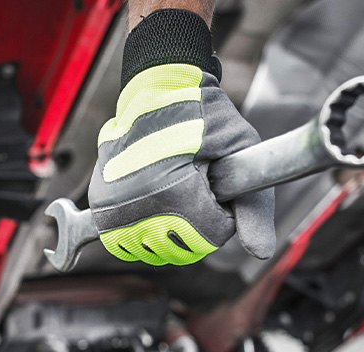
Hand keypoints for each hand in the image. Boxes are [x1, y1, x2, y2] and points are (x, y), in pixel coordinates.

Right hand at [88, 9, 274, 265]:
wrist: (158, 86)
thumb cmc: (203, 112)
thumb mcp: (241, 149)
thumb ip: (255, 207)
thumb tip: (262, 253)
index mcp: (173, 193)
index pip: (211, 236)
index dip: (223, 211)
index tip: (218, 182)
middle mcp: (135, 204)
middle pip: (182, 248)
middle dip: (198, 221)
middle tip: (196, 181)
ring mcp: (112, 206)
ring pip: (154, 249)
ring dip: (171, 228)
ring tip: (176, 187)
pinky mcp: (100, 204)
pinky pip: (126, 241)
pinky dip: (144, 230)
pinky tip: (156, 202)